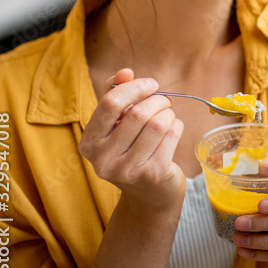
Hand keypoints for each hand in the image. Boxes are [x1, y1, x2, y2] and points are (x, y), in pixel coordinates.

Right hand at [79, 68, 185, 211]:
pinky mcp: (153, 174)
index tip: (151, 84)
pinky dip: (177, 126)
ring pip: (158, 124)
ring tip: (168, 116)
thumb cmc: (131, 150)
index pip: (110, 104)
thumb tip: (125, 72)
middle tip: (164, 102)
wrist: (149, 195)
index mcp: (89, 143)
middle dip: (157, 101)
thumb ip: (117, 96)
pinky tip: (173, 131)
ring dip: (169, 113)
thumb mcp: (117, 125)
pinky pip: (172, 135)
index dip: (134, 88)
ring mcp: (128, 169)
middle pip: (138, 113)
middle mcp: (103, 159)